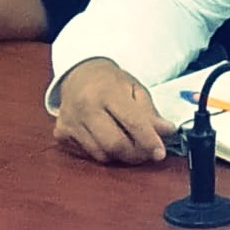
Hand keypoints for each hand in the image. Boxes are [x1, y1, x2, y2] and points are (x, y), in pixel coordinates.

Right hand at [53, 58, 176, 164]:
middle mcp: (86, 108)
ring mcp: (71, 122)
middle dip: (135, 154)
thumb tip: (168, 131)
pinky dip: (104, 152)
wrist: (79, 73)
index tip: (160, 153)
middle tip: (148, 153)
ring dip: (121, 156)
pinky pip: (87, 153)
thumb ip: (150, 112)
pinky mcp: (61, 133)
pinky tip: (111, 142)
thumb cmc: (110, 81)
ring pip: (100, 154)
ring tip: (132, 146)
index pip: (132, 121)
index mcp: (107, 92)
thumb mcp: (135, 88)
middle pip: (114, 144)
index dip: (148, 140)